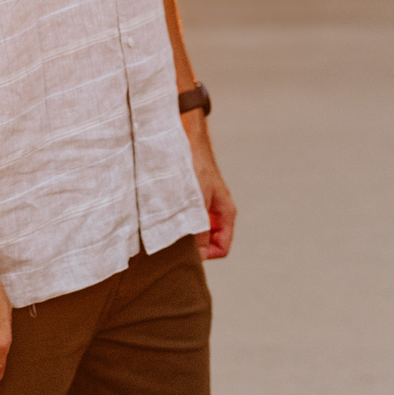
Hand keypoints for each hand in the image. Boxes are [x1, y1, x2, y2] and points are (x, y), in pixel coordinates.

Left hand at [183, 112, 235, 260]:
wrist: (186, 139)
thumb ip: (199, 226)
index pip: (221, 248)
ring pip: (198, 231)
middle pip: (209, 242)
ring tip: (169, 227)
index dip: (205, 254)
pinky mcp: (193, 199)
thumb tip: (196, 253)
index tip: (187, 251)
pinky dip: (179, 221)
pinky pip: (189, 219)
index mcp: (226, 214)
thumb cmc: (195, 165)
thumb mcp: (198, 199)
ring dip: (185, 232)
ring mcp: (205, 206)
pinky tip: (166, 216)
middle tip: (174, 242)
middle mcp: (217, 212)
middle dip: (194, 245)